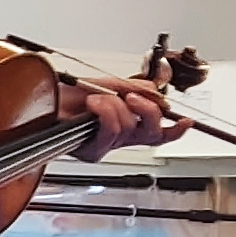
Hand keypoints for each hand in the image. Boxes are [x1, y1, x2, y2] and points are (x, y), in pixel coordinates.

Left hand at [60, 75, 188, 160]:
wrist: (47, 99)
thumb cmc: (72, 93)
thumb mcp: (110, 85)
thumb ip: (136, 88)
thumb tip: (157, 92)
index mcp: (128, 124)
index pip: (158, 131)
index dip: (176, 129)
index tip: (188, 121)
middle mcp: (120, 138)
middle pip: (152, 135)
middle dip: (148, 112)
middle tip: (134, 97)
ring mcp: (107, 145)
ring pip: (129, 129)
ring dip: (114, 106)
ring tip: (97, 97)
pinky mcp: (93, 151)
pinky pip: (110, 131)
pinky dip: (104, 112)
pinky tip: (93, 104)